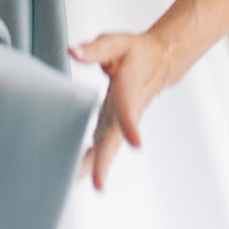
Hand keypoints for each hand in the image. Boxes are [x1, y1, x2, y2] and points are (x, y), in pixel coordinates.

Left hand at [70, 30, 174, 190]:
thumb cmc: (136, 53)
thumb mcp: (117, 43)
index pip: (130, 110)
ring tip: (72, 184)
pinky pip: (100, 148)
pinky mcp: (112, 126)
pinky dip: (88, 162)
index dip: (132, 126)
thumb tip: (74, 50)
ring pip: (106, 149)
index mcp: (129, 91)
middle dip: (106, 162)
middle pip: (115, 140)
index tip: (137, 144)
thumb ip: (95, 49)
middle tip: (98, 185)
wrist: (157, 62)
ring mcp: (119, 122)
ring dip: (93, 168)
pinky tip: (73, 174)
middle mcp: (126, 112)